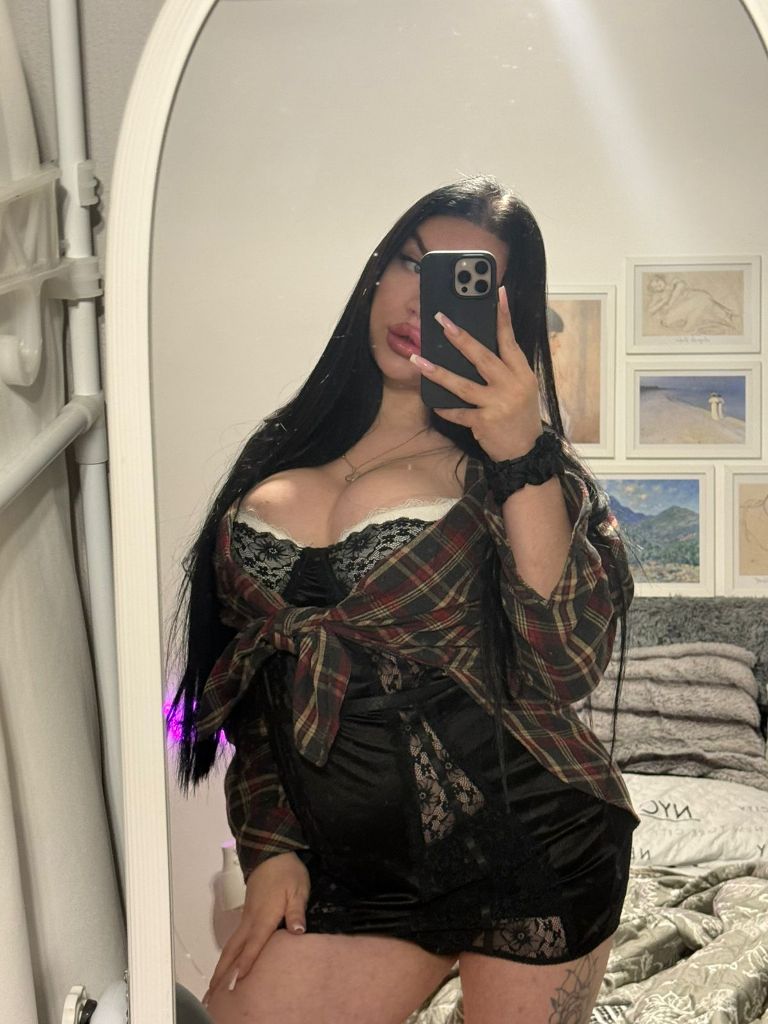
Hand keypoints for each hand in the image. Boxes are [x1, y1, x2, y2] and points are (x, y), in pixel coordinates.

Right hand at [202, 851, 309, 1005]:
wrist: (273, 854)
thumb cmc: (287, 873)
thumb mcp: (298, 890)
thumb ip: (296, 912)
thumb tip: (298, 932)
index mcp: (264, 916)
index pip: (254, 943)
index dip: (247, 962)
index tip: (238, 981)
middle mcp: (251, 920)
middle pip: (233, 950)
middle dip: (222, 972)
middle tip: (212, 993)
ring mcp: (247, 918)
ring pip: (231, 946)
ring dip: (221, 966)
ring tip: (213, 987)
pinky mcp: (247, 915)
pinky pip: (234, 940)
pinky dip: (227, 956)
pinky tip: (227, 965)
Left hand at [410, 285, 542, 461]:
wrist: (525, 451)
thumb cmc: (520, 416)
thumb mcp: (522, 388)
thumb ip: (506, 368)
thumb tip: (478, 346)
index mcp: (521, 373)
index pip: (510, 340)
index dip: (503, 316)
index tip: (498, 292)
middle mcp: (511, 385)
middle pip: (482, 356)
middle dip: (460, 337)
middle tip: (440, 321)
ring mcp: (497, 404)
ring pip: (462, 385)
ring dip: (437, 372)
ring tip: (417, 360)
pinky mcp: (485, 423)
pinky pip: (458, 413)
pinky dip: (445, 408)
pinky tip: (432, 403)